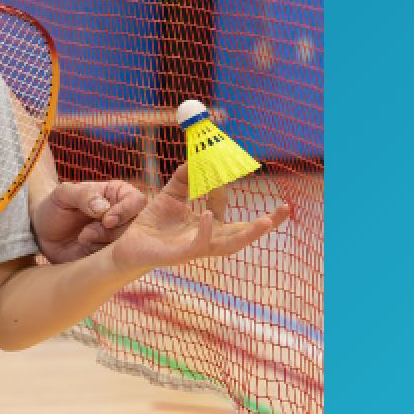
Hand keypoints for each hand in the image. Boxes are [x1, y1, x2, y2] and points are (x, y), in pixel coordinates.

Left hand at [32, 178, 148, 264]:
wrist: (43, 233)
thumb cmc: (55, 207)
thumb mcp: (63, 195)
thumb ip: (82, 195)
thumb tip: (103, 207)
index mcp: (117, 195)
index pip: (137, 201)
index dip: (125, 211)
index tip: (106, 220)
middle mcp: (124, 217)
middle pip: (137, 226)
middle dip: (112, 232)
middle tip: (88, 233)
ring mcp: (119, 238)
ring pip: (128, 245)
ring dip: (103, 244)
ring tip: (83, 238)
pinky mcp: (112, 257)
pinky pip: (117, 261)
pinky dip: (99, 256)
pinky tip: (84, 248)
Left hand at [108, 163, 291, 275]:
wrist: (127, 245)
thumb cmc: (152, 222)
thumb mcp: (171, 195)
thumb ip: (184, 178)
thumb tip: (197, 157)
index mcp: (208, 226)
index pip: (227, 210)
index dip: (221, 190)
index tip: (214, 170)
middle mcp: (207, 239)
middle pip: (243, 234)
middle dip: (266, 224)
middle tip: (285, 210)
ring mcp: (196, 249)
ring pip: (229, 245)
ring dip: (249, 234)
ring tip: (265, 222)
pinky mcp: (180, 256)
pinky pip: (198, 246)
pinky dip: (206, 231)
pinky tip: (208, 215)